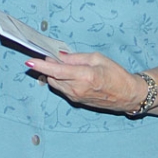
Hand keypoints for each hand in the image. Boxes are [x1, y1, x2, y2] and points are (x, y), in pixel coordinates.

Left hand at [26, 52, 145, 113]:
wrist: (127, 95)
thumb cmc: (116, 74)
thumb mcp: (98, 59)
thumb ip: (76, 58)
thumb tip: (60, 56)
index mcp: (85, 76)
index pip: (57, 71)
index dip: (41, 66)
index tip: (29, 61)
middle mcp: (77, 89)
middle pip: (52, 77)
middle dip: (48, 67)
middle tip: (51, 55)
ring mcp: (76, 97)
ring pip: (56, 84)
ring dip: (53, 74)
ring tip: (61, 64)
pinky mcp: (77, 101)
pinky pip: (62, 89)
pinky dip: (60, 80)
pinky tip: (67, 73)